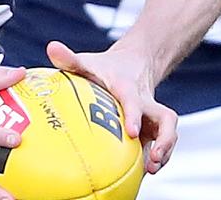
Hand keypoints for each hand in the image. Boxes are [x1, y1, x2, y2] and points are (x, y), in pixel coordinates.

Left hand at [46, 40, 175, 173]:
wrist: (132, 63)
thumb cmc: (104, 67)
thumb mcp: (87, 62)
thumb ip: (70, 59)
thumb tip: (51, 47)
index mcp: (127, 88)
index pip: (134, 100)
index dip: (135, 115)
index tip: (132, 132)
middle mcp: (145, 102)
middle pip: (165, 119)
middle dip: (164, 139)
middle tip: (153, 158)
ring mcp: (152, 117)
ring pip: (168, 133)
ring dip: (164, 152)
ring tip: (151, 170)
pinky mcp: (153, 128)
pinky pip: (159, 143)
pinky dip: (154, 158)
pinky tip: (141, 173)